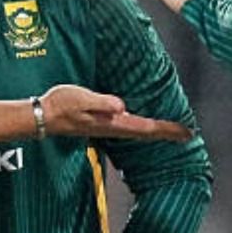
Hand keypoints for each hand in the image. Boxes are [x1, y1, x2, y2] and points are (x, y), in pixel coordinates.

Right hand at [40, 84, 192, 141]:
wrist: (43, 117)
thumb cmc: (61, 105)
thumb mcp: (81, 98)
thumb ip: (101, 102)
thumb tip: (121, 106)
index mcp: (112, 123)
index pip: (147, 128)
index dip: (168, 129)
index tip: (187, 131)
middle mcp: (113, 128)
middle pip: (147, 133)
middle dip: (168, 133)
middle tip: (188, 133)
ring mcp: (108, 128)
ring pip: (139, 132)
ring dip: (157, 132)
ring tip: (172, 130)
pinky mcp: (102, 124)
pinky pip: (130, 128)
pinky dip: (143, 127)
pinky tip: (144, 124)